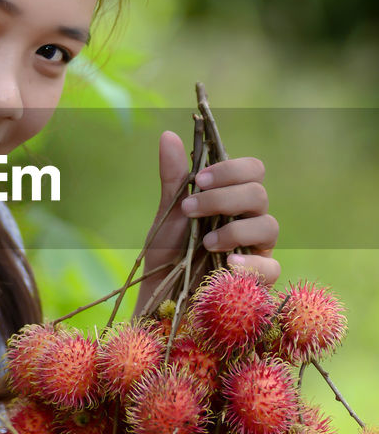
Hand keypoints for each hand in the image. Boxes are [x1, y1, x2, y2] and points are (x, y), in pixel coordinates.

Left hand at [143, 129, 279, 290]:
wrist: (162, 297)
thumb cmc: (169, 254)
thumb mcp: (168, 215)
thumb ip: (174, 179)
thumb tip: (168, 135)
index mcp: (232, 200)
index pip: (252, 170)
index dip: (230, 170)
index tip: (199, 180)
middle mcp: (250, 220)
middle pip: (259, 194)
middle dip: (223, 198)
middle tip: (190, 209)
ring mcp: (258, 249)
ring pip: (269, 225)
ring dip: (235, 229)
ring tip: (206, 243)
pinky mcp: (260, 279)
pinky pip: (271, 267)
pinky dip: (251, 263)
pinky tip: (228, 263)